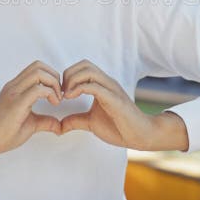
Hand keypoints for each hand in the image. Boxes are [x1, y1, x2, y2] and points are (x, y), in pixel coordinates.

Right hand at [0, 60, 62, 175]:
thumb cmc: (1, 134)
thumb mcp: (29, 125)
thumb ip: (44, 121)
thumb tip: (59, 126)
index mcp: (15, 88)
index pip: (36, 68)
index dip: (51, 77)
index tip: (57, 94)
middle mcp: (14, 86)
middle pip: (39, 65)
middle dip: (55, 77)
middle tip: (59, 94)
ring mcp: (13, 92)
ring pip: (38, 72)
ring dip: (53, 83)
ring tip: (56, 99)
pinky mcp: (16, 102)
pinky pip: (37, 89)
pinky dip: (50, 93)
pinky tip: (53, 104)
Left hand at [60, 59, 187, 151]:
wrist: (140, 136)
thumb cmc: (119, 128)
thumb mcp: (90, 122)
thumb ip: (75, 121)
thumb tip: (59, 126)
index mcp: (102, 85)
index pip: (83, 67)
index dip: (68, 76)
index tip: (62, 93)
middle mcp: (107, 83)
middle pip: (84, 64)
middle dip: (68, 75)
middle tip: (62, 92)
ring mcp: (111, 89)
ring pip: (89, 71)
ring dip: (72, 80)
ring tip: (67, 95)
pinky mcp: (114, 99)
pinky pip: (94, 86)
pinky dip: (79, 89)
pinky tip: (72, 98)